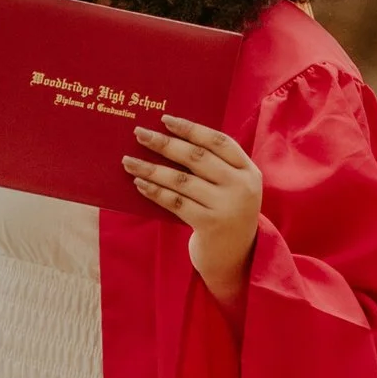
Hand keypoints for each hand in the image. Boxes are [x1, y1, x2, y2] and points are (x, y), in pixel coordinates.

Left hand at [124, 115, 261, 305]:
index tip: (165, 119)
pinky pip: (175, 202)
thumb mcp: (231, 187)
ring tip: (128, 161)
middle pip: (197, 157)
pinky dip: (155, 191)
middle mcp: (241, 186)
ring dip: (151, 168)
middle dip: (165, 143)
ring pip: (181, 180)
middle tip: (139, 133)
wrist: (237, 258)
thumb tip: (169, 138)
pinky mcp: (210, 225)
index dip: (191, 128)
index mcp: (248, 170)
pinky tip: (139, 183)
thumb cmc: (225, 213)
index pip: (218, 141)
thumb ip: (213, 166)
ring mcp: (227, 206)